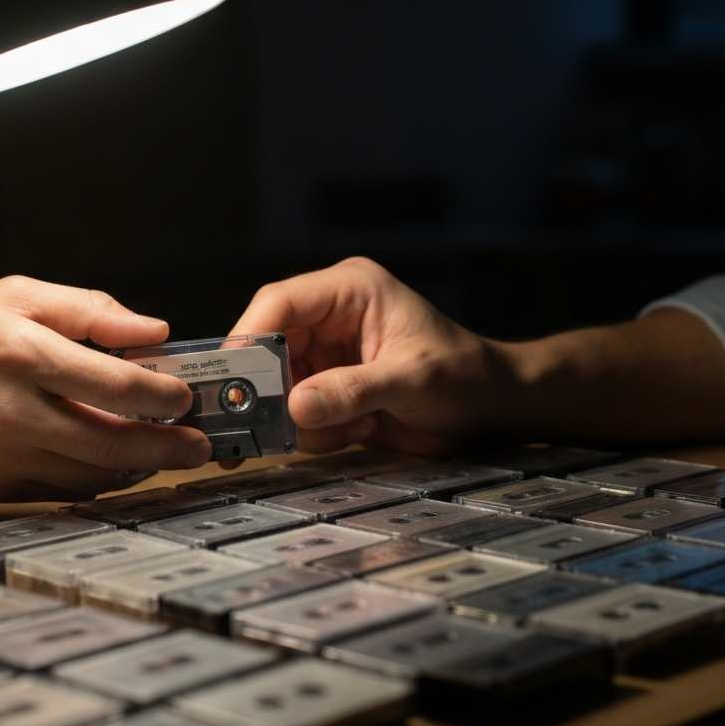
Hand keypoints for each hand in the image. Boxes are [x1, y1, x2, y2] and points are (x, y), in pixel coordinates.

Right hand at [0, 276, 212, 500]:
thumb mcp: (11, 296)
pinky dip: (99, 480)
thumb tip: (153, 329)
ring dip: (139, 467)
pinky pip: (66, 490)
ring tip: (165, 453)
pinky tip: (116, 464)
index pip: (115, 383)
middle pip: (115, 441)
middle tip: (199, 445)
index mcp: (23, 354)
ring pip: (95, 475)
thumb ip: (87, 309)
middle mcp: (16, 412)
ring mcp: (6, 457)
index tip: (186, 395)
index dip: (163, 393)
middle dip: (169, 447)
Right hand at [233, 257, 724, 452]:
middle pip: (266, 346)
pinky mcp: (327, 387)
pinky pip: (295, 411)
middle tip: (254, 427)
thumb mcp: (413, 380)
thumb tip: (296, 406)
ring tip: (347, 430)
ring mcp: (325, 354)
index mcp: (349, 291)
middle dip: (265, 388)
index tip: (231, 379)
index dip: (248, 338)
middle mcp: (329, 317)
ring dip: (295, 417)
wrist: (493, 409)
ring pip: (276, 384)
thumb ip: (354, 391)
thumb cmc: (466, 377)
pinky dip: (312, 432)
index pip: (280, 303)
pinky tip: (356, 433)